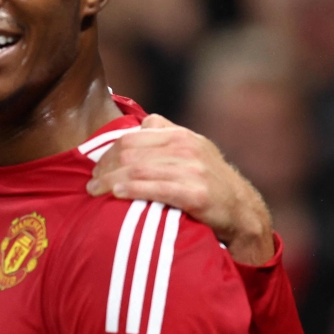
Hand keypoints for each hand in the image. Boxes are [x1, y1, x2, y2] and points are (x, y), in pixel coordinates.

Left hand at [87, 114, 274, 265]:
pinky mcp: (196, 193)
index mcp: (180, 135)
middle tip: (91, 184)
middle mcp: (185, 147)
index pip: (131, 138)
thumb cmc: (210, 181)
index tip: (96, 169)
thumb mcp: (194, 149)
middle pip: (129, 152)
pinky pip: (155, 188)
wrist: (242, 210)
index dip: (108, 153)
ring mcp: (192, 169)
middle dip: (105, 168)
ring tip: (95, 192)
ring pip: (137, 170)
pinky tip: (116, 194)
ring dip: (110, 181)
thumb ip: (168, 133)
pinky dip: (131, 190)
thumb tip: (143, 123)